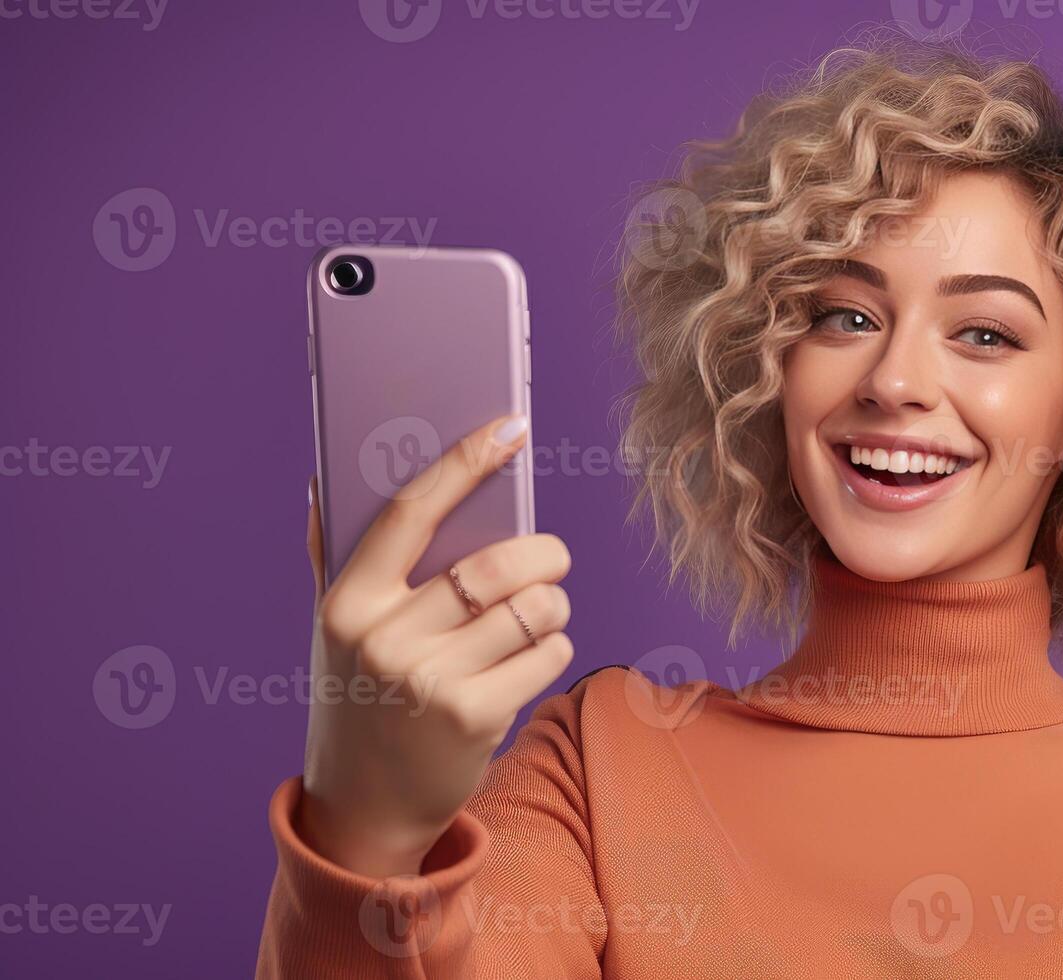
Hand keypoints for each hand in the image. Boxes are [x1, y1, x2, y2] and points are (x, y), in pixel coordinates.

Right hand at [294, 414, 572, 877]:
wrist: (364, 808)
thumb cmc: (360, 698)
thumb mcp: (337, 632)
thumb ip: (335, 556)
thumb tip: (325, 476)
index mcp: (347, 603)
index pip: (410, 510)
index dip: (464, 461)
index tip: (510, 426)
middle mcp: (383, 638)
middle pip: (498, 563)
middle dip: (546, 554)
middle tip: (552, 559)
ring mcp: (429, 681)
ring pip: (535, 605)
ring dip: (554, 603)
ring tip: (539, 614)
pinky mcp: (474, 716)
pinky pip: (550, 651)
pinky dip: (555, 646)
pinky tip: (530, 659)